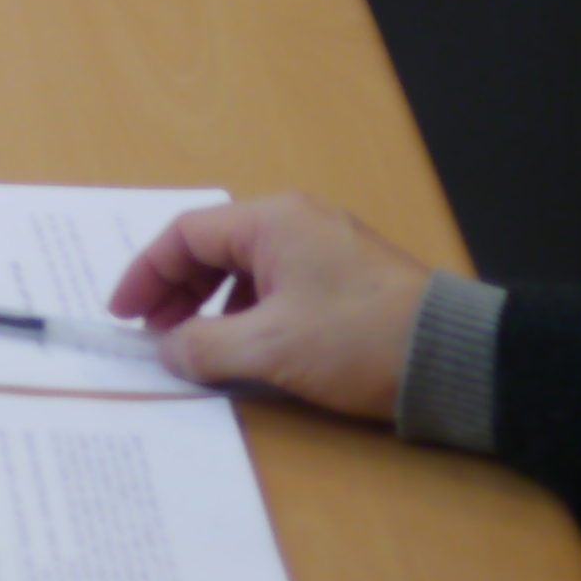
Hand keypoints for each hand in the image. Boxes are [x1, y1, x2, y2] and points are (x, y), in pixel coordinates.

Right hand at [108, 193, 435, 421]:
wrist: (456, 359)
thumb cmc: (356, 340)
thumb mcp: (271, 348)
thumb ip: (205, 347)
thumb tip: (167, 350)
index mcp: (271, 221)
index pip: (186, 235)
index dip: (146, 274)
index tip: (124, 314)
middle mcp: (295, 222)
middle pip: (213, 248)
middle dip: (177, 292)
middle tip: (157, 335)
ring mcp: (325, 248)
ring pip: (246, 269)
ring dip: (212, 306)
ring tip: (199, 348)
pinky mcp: (347, 278)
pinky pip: (277, 284)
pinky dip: (249, 312)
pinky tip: (249, 348)